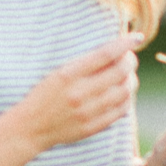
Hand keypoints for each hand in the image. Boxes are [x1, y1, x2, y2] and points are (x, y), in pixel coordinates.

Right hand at [15, 34, 141, 154]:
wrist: (29, 127)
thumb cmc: (42, 95)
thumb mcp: (56, 73)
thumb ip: (83, 64)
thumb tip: (115, 51)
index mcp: (68, 74)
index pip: (105, 54)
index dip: (125, 44)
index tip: (136, 37)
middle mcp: (79, 93)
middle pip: (120, 72)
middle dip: (130, 61)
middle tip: (129, 58)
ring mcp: (87, 112)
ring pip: (124, 92)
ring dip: (131, 80)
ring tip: (127, 76)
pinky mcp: (92, 127)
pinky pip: (120, 111)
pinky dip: (127, 99)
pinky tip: (123, 94)